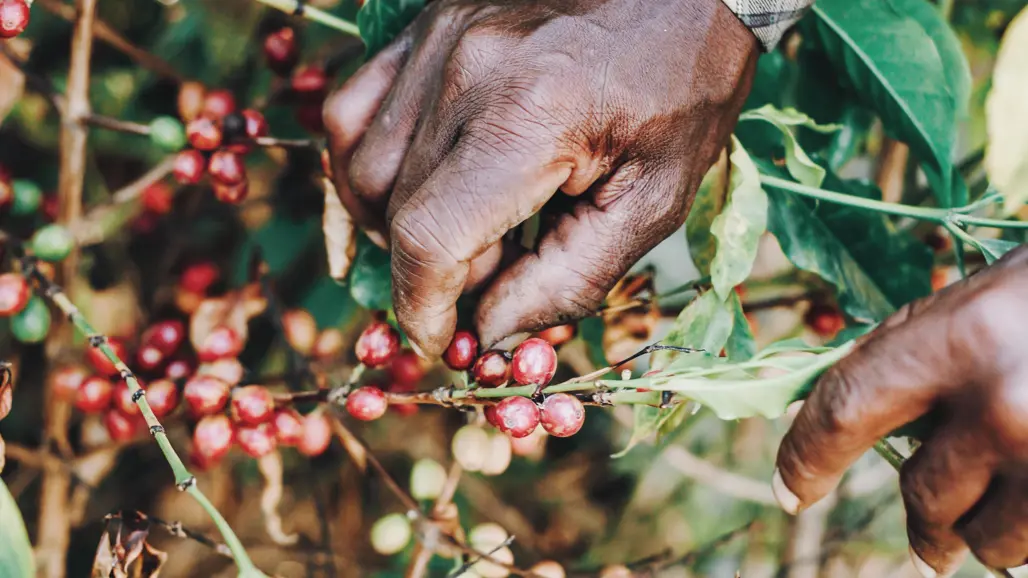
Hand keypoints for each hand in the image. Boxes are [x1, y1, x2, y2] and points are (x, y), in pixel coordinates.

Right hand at [324, 0, 758, 355]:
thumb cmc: (684, 92)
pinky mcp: (429, 26)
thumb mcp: (654, 201)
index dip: (423, 307)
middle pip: (394, 209)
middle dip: (430, 272)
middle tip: (486, 280)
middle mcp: (467, 72)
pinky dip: (365, 166)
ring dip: (393, 224)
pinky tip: (406, 190)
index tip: (444, 340)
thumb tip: (490, 334)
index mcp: (531, 120)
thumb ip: (568, 278)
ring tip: (460, 235)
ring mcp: (438, 40)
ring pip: (362, 164)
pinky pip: (357, 110)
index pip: (429, 239)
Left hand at [774, 246, 1027, 576]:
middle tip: (928, 541)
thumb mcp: (980, 303)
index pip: (845, 409)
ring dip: (984, 536)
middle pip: (923, 495)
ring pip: (987, 540)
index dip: (805, 458)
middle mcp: (1006, 404)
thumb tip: (848, 423)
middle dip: (923, 523)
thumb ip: (914, 359)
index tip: (789, 492)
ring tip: (1003, 513)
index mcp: (959, 338)